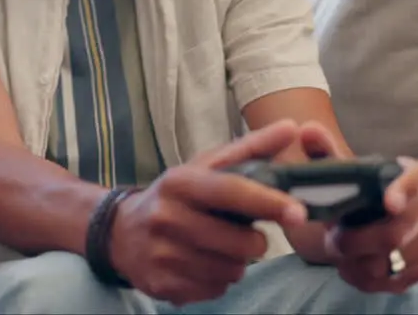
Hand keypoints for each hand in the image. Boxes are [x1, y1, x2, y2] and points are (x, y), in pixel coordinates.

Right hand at [108, 120, 308, 304]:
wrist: (119, 232)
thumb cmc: (175, 196)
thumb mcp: (204, 167)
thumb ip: (250, 148)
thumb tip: (291, 127)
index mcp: (179, 182)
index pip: (230, 191)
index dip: (268, 201)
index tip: (298, 212)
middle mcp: (166, 218)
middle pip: (238, 242)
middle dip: (254, 242)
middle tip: (242, 234)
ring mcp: (162, 254)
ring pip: (231, 271)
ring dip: (236, 263)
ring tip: (218, 248)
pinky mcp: (162, 285)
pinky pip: (215, 290)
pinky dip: (218, 281)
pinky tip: (201, 265)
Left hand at [299, 123, 417, 293]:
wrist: (352, 222)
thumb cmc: (350, 191)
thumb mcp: (336, 171)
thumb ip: (323, 151)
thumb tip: (308, 130)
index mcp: (410, 177)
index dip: (409, 190)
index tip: (389, 203)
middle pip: (400, 231)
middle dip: (360, 239)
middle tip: (333, 238)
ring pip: (392, 260)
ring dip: (356, 259)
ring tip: (337, 248)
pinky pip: (393, 281)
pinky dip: (363, 278)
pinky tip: (348, 266)